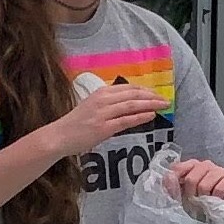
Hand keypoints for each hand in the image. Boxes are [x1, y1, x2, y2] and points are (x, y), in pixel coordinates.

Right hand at [48, 81, 165, 159]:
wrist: (59, 136)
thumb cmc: (75, 124)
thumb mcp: (91, 107)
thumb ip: (108, 104)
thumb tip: (126, 104)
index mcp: (100, 93)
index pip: (127, 88)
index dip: (144, 90)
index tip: (155, 93)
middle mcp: (103, 100)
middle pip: (133, 94)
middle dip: (151, 96)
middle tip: (165, 99)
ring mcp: (103, 113)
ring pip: (132, 105)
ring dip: (150, 104)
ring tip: (163, 106)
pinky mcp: (104, 127)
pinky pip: (126, 120)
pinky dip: (140, 116)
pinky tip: (151, 115)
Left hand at [168, 157, 223, 203]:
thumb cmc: (206, 198)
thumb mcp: (187, 194)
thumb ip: (174, 188)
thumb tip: (166, 182)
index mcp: (192, 165)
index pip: (177, 168)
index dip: (174, 184)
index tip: (176, 196)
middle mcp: (205, 164)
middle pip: (190, 179)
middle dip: (191, 195)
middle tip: (195, 203)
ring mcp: (218, 169)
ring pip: (203, 186)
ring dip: (203, 199)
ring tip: (206, 203)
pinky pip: (218, 190)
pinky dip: (215, 200)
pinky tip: (217, 201)